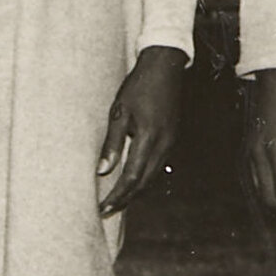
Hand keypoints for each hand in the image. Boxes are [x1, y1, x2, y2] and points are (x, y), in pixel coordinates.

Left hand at [98, 46, 187, 218]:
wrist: (165, 66)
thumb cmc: (139, 85)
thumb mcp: (119, 112)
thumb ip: (112, 143)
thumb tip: (103, 170)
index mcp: (149, 138)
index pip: (131, 178)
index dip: (117, 196)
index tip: (103, 208)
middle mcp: (164, 144)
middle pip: (144, 183)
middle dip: (126, 199)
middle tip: (107, 210)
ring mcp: (171, 141)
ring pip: (153, 176)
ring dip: (136, 190)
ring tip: (118, 199)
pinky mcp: (172, 137)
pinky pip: (158, 165)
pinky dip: (145, 177)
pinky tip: (133, 178)